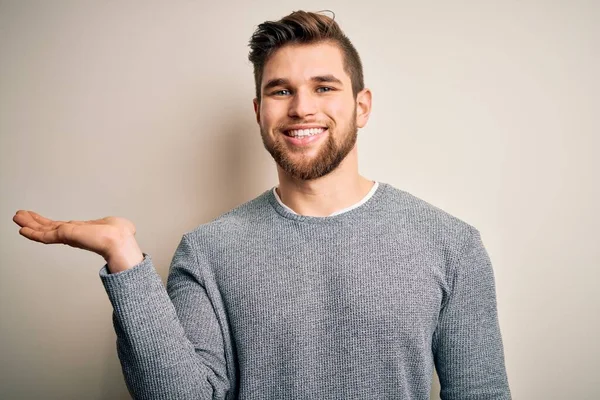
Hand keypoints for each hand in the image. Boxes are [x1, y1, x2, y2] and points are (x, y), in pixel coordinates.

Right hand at [13, 210, 137, 262]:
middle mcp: (73, 234)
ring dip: (30, 225)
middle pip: (49, 227)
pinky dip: (34, 233)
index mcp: (83, 230)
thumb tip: (123, 226)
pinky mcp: (66, 236)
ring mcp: (69, 236)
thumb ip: (112, 224)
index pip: (60, 226)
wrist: (119, 240)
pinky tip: (23, 230)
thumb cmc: (121, 234)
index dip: (48, 223)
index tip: (37, 218)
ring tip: (17, 219)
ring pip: (44, 231)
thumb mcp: (114, 223)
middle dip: (34, 222)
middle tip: (20, 216)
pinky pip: (46, 236)